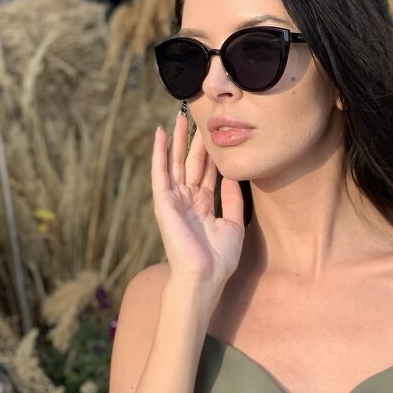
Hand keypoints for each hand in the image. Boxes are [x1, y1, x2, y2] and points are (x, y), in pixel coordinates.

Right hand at [151, 113, 244, 293]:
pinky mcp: (164, 201)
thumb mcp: (233, 224)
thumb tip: (233, 176)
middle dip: (193, 140)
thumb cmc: (219, 259)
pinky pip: (160, 172)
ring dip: (176, 139)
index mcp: (203, 204)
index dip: (210, 152)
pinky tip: (159, 134)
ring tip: (178, 116)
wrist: (204, 277)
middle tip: (196, 115)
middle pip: (190, 162)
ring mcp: (174, 199)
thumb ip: (232, 199)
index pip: (207, 171)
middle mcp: (187, 199)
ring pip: (175, 162)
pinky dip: (159, 152)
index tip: (214, 131)